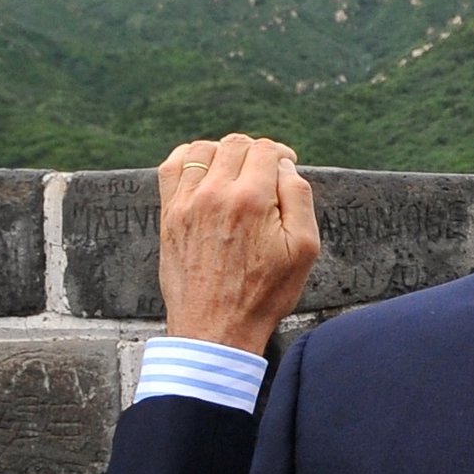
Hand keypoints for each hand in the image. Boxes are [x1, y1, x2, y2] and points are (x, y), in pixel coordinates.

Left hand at [156, 134, 320, 354]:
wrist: (215, 328)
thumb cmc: (264, 294)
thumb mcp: (303, 249)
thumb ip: (299, 198)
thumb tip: (284, 167)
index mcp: (251, 199)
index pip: (264, 150)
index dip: (281, 153)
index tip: (287, 166)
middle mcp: (214, 194)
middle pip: (235, 145)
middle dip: (256, 152)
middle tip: (266, 171)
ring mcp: (186, 203)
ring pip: (203, 150)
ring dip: (224, 151)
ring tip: (236, 169)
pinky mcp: (169, 215)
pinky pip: (172, 167)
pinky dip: (188, 158)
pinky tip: (202, 168)